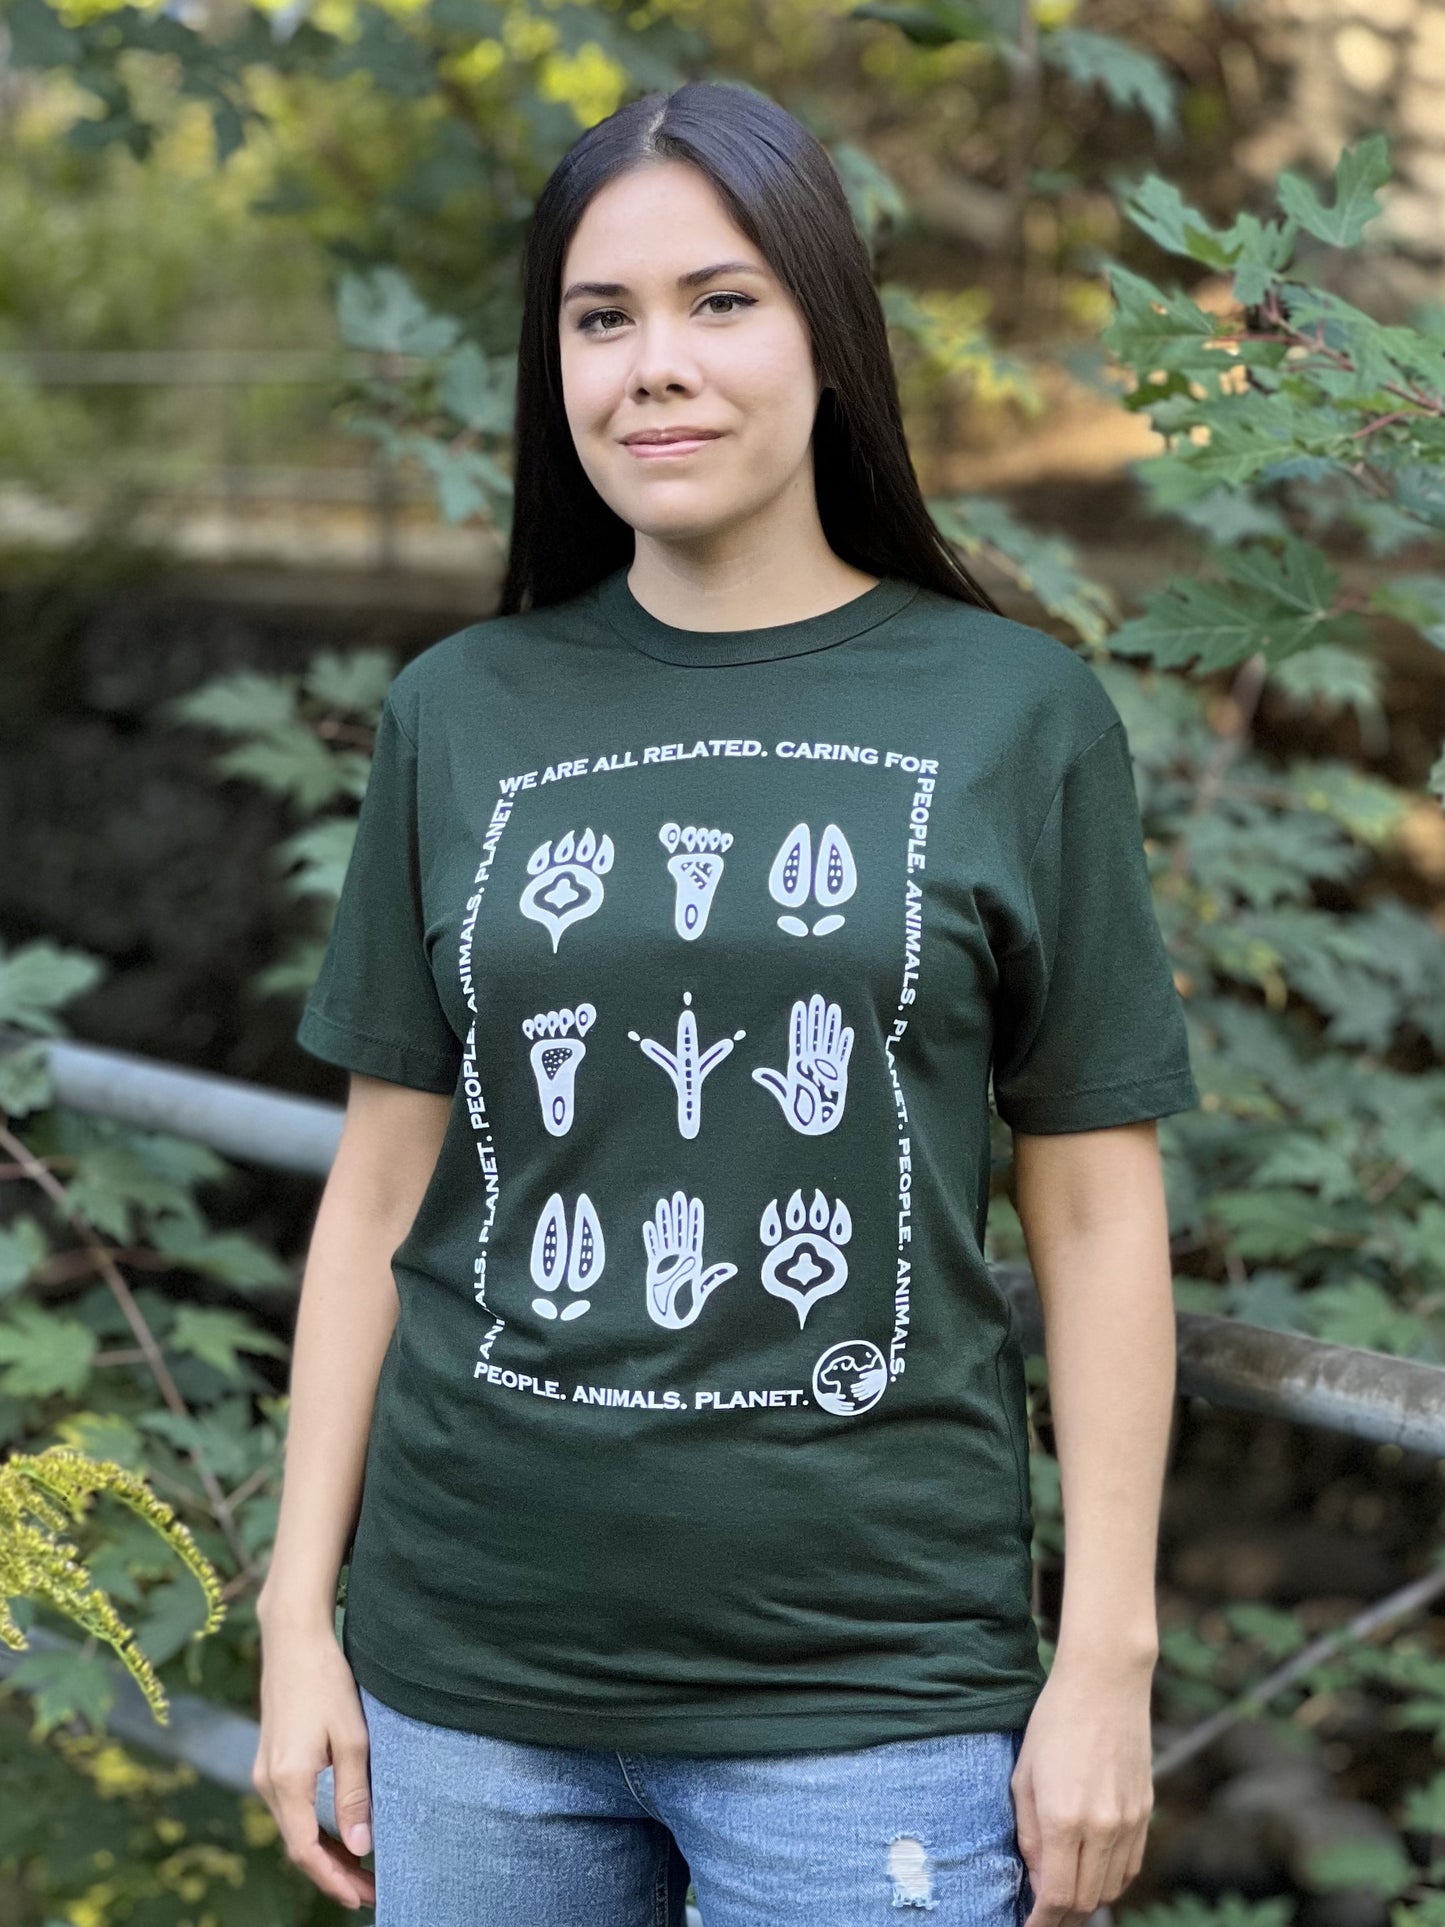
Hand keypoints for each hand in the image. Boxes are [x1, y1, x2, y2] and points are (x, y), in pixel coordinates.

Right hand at [252, 1615, 375, 1910]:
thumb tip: (361, 1847)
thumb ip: (354, 1795)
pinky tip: (337, 1830)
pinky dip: (313, 1828)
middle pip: (298, 1846)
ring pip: (294, 1829)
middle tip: (368, 1891)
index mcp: (287, 1782)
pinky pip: (291, 1808)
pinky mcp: (270, 1759)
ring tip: (360, 1868)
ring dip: (324, 1852)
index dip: (334, 1880)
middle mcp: (268, 1783)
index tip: (364, 1898)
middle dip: (331, 1873)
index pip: (307, 1852)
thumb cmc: (327, 1681)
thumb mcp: (352, 1738)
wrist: (293, 1638)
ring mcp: (264, 1771)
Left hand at [1011, 1651, 1154, 1926]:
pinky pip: (1131, 1866)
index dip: (1040, 1922)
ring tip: (1064, 1896)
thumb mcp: (1023, 1774)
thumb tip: (1036, 1879)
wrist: (1106, 1682)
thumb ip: (1027, 1833)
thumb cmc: (1055, 1721)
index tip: (1027, 1926)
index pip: (1056, 1897)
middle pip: (1086, 1902)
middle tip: (1042, 1914)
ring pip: (1111, 1889)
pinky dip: (1111, 1880)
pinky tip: (1092, 1873)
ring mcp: (1129, 1822)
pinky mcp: (1146, 1812)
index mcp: (1063, 1818)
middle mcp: (1101, 1827)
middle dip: (1062, 1917)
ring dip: (1087, 1902)